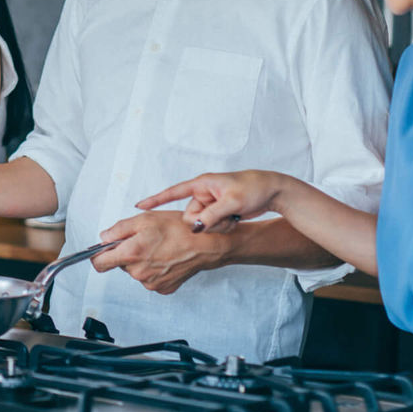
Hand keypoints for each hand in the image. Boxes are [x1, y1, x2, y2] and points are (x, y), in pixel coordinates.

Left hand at [89, 211, 232, 294]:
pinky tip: (166, 258)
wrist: (205, 244)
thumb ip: (119, 229)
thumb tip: (104, 238)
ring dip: (142, 261)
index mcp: (132, 254)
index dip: (98, 256)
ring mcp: (152, 283)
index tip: (100, 252)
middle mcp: (139, 272)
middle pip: (121, 264)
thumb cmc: (178, 229)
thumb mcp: (144, 219)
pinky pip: (150, 278)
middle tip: (144, 240)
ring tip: (159, 248)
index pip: (99, 264)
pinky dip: (154, 269)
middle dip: (127, 253)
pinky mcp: (163, 289)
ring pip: (136, 271)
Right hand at [136, 171, 285, 233]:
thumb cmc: (253, 188)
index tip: (139, 207)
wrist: (272, 190)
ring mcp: (210, 203)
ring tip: (233, 216)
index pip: (173, 192)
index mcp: (202, 184)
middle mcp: (203, 193)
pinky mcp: (217, 212)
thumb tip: (195, 227)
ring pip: (201, 223)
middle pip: (190, 216)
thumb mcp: (232, 202)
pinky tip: (235, 219)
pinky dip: (222, 226)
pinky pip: (211, 225)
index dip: (155, 200)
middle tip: (226, 215)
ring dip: (217, 225)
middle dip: (206, 221)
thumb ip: (211, 215)